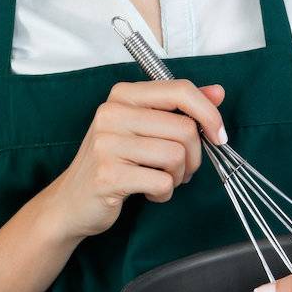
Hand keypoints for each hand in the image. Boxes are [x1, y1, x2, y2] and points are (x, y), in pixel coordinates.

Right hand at [50, 79, 226, 238]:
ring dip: (178, 176)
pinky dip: (164, 192)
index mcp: (123, 94)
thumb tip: (218, 92)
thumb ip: (180, 108)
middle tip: (181, 169)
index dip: (209, 113)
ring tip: (161, 179)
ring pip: (176, 155)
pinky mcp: (108, 174)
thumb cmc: (113, 161)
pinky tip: (149, 192)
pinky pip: (162, 181)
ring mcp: (107, 143)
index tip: (220, 135)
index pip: (180, 90)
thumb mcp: (144, 127)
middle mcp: (112, 113)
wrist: (71, 201)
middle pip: (184, 128)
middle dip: (194, 156)